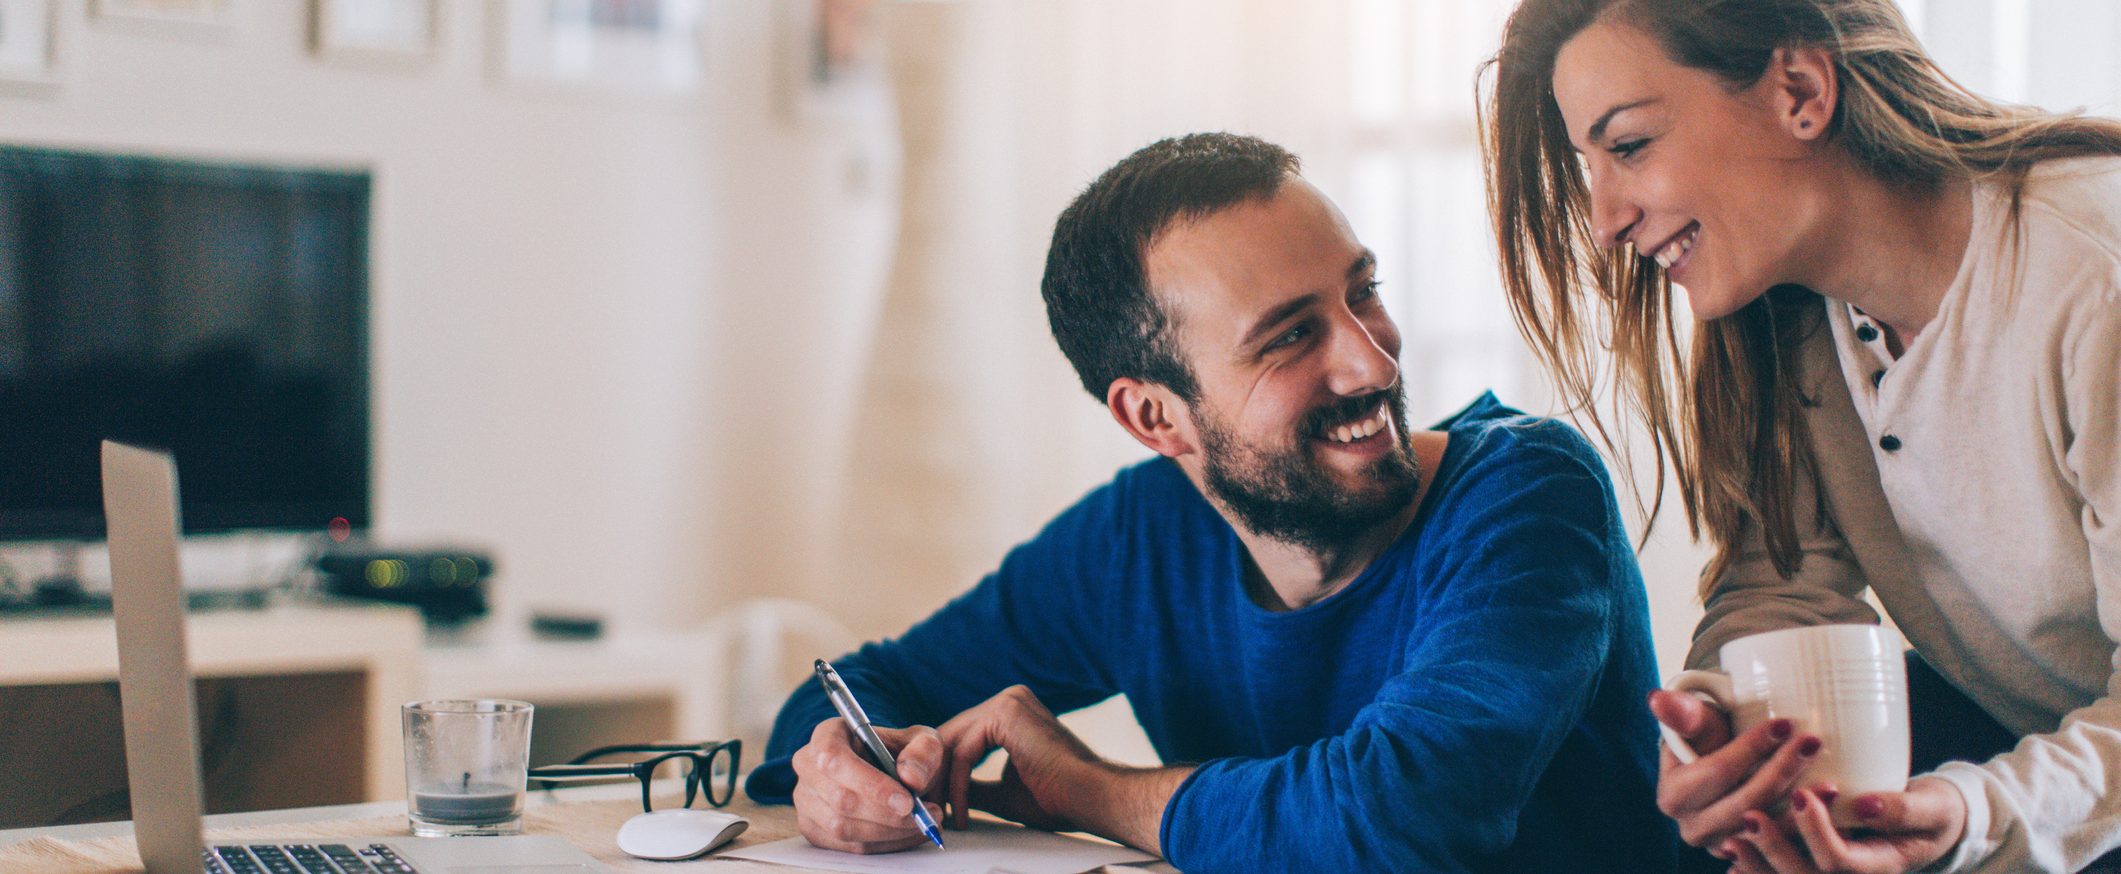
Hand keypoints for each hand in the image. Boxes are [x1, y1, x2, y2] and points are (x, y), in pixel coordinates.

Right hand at [790, 717, 946, 853]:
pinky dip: (882, 844)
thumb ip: (923, 752)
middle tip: (920, 815)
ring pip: (842, 827)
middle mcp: (809, 766)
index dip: (869, 783)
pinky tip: (905, 832)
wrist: (901, 779)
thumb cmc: (906, 755)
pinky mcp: (814, 829)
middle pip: (839, 798)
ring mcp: (806, 800)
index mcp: (828, 734)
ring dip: (887, 831)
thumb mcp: (924, 742)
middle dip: (884, 813)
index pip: (834, 758)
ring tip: (920, 823)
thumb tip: (910, 776)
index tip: (906, 801)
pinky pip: (847, 845)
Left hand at [934, 685, 1102, 832]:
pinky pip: (964, 751)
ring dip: (942, 782)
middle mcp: (1009, 700)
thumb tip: (944, 790)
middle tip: (926, 810)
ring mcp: (1008, 701)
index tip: (934, 804)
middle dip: (935, 775)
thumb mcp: (1002, 791)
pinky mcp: (1005, 712)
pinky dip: (957, 784)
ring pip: (953, 743)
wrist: (1090, 796)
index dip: (942, 771)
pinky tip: (961, 810)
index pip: (961, 737)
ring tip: (939, 814)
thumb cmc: (1057, 797)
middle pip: (952, 735)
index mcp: (1011, 713)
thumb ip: (974, 785)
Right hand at [1651, 690, 1821, 856]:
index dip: (1751, 748)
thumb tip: (1657, 697)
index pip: (1718, 771)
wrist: (1718, 767)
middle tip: (1812, 743)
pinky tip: (1827, 808)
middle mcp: (1692, 830)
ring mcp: (1721, 848)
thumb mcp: (1695, 722)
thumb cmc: (1708, 739)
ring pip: (1765, 828)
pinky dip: (1805, 828)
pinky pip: (1780, 845)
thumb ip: (1682, 711)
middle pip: (1745, 802)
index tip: (1784, 724)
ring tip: (1829, 782)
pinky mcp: (1749, 856)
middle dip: (1781, 771)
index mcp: (1673, 797)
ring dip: (1800, 807)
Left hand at [1726, 778, 1966, 872]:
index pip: (1842, 862)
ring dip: (1758, 865)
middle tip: (1750, 815)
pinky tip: (1732, 852)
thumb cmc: (1933, 812)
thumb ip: (1903, 809)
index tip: (1801, 794)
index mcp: (1881, 867)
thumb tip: (1864, 805)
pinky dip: (1756, 870)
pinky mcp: (1817, 868)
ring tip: (1731, 837)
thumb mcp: (1932, 807)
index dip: (1818, 833)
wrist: (1930, 825)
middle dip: (1775, 851)